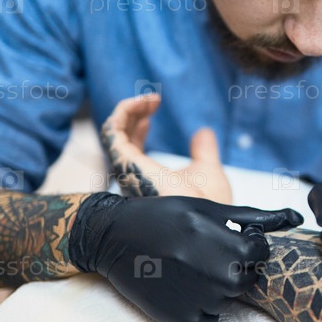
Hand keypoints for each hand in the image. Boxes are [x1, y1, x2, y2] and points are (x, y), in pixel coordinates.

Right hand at [69, 193, 303, 321]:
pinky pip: (209, 321)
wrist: (114, 237)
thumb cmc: (165, 216)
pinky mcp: (179, 319)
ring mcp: (197, 299)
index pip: (261, 255)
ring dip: (216, 286)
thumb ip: (256, 217)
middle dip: (234, 266)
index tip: (227, 238)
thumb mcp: (209, 208)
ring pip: (228, 300)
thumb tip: (297, 216)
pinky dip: (202, 308)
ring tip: (188, 266)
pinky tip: (182, 286)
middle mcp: (213, 275)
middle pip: (246, 279)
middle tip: (204, 252)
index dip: (248, 245)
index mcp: (224, 244)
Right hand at [101, 95, 231, 202]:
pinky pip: (112, 132)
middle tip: (153, 99)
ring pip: (113, 133)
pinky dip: (123, 112)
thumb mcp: (209, 171)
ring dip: (129, 110)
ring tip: (151, 99)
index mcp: (149, 178)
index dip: (138, 125)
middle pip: (119, 138)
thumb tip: (203, 131)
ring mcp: (129, 169)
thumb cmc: (207, 206)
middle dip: (132, 114)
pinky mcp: (127, 163)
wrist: (204, 222)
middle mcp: (134, 175)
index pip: (132, 148)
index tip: (154, 107)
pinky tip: (143, 103)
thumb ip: (204, 152)